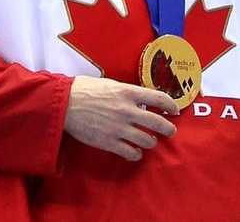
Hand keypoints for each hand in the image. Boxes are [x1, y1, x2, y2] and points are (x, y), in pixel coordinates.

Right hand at [64, 76, 178, 160]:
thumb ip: (128, 92)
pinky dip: (136, 154)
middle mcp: (128, 110)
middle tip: (171, 131)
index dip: (171, 105)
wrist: (64, 104)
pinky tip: (136, 152)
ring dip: (151, 142)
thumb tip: (142, 98)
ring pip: (147, 140)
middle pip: (158, 123)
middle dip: (168, 129)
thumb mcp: (112, 84)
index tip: (175, 110)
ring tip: (150, 141)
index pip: (159, 98)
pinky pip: (130, 152)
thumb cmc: (86, 90)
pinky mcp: (108, 142)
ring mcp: (119, 128)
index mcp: (129, 92)